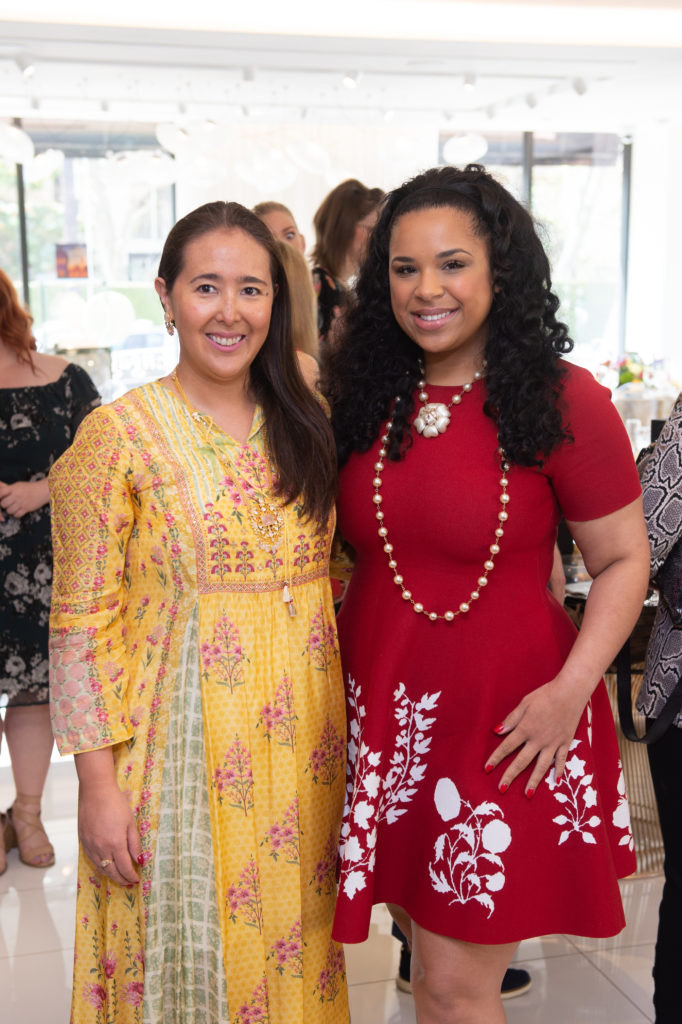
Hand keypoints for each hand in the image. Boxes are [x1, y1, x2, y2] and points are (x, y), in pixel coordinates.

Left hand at [0, 479, 49, 518]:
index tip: (1, 497)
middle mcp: (16, 496)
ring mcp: (21, 503)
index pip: (1, 493)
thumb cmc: (29, 488)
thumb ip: (8, 488)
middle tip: (8, 503)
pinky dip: (16, 514)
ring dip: (10, 510)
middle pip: (3, 504)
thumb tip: (0, 489)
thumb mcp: (18, 485)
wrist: (42, 490)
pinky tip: (18, 510)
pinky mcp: (26, 509)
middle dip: (4, 505)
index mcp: (13, 488)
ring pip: (9, 511)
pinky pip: (16, 515)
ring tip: (14, 507)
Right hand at [78, 781, 141, 885]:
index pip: (124, 867)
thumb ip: (134, 844)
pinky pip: (92, 860)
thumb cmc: (116, 804)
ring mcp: (90, 846)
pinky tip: (107, 866)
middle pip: (112, 872)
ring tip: (120, 878)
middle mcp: (101, 848)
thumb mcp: (130, 823)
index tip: (137, 879)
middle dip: (122, 879)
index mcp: (115, 843)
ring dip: (111, 875)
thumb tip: (140, 861)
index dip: (131, 876)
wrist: (96, 791)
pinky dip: (101, 866)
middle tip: (130, 883)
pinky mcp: (83, 841)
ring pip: (101, 868)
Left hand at [484, 679, 586, 796]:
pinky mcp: (565, 743)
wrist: (570, 692)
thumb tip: (497, 731)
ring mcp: (553, 743)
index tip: (487, 769)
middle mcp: (538, 740)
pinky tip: (555, 782)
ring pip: (541, 766)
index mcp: (525, 729)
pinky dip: (559, 771)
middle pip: (521, 761)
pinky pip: (561, 760)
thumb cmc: (545, 695)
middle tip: (501, 789)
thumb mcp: (524, 703)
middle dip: (510, 776)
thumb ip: (511, 719)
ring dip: (533, 781)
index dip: (496, 758)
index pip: (506, 747)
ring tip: (527, 795)